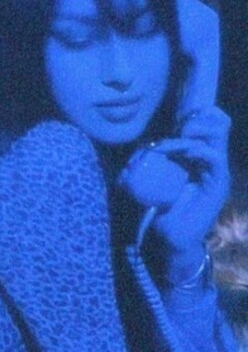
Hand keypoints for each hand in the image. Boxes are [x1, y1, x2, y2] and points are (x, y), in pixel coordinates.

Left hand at [149, 104, 231, 281]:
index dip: (198, 114)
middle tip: (179, 126)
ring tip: (176, 139)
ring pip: (217, 138)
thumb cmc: (159, 207)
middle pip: (218, 125)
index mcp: (196, 156)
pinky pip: (215, 159)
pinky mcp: (218, 184)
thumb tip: (133, 151)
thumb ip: (142, 163)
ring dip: (194, 133)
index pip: (208, 124)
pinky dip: (199, 151)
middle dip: (198, 118)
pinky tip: (185, 151)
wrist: (170, 237)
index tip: (178, 117)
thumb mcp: (147, 179)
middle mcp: (209, 161)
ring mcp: (215, 172)